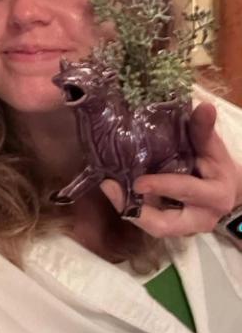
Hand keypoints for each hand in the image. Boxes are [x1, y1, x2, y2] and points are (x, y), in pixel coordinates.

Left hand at [101, 102, 240, 237]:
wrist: (224, 188)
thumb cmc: (215, 164)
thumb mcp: (212, 147)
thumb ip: (204, 130)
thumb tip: (205, 105)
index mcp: (215, 197)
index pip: (186, 191)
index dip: (162, 186)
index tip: (138, 182)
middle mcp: (199, 219)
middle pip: (163, 225)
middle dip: (136, 210)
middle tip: (109, 186)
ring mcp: (182, 227)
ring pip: (151, 226)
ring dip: (126, 208)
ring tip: (107, 186)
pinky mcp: (167, 225)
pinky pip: (145, 220)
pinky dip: (128, 206)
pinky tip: (112, 187)